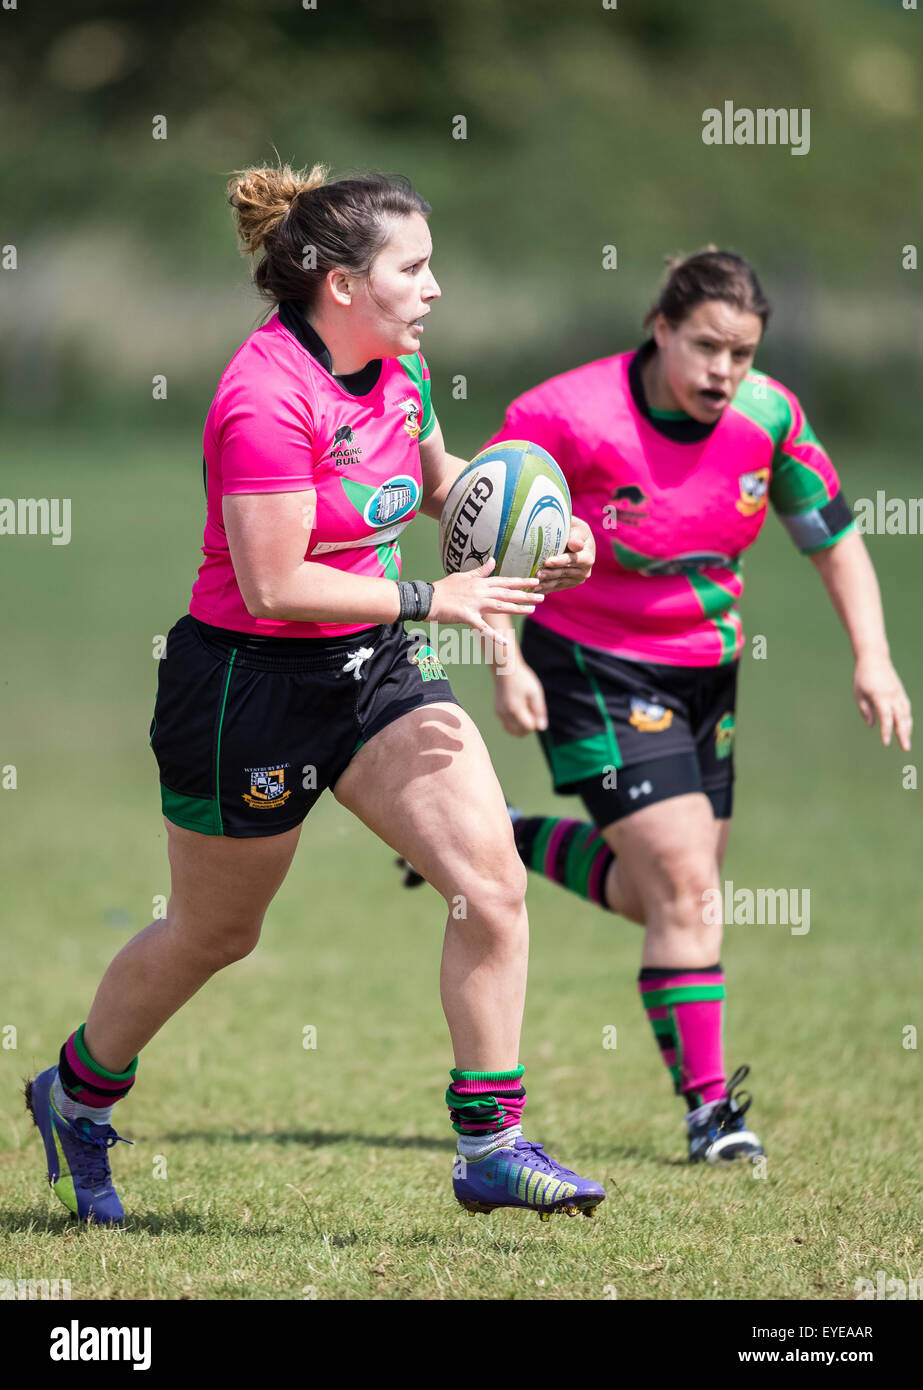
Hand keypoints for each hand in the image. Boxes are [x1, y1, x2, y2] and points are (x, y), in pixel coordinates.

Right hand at [429, 557, 543, 640]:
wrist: (428, 599)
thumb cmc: (444, 588)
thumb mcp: (463, 576)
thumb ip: (480, 571)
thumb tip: (493, 560)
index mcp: (480, 582)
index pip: (505, 581)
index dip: (520, 582)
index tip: (535, 581)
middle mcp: (481, 591)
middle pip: (507, 593)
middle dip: (525, 594)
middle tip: (542, 596)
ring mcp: (475, 604)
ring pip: (500, 606)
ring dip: (517, 608)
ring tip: (532, 610)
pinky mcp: (468, 617)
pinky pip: (483, 628)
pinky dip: (494, 635)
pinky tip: (504, 641)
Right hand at [494, 662, 548, 735]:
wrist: (505, 669)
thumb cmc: (523, 679)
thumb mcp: (535, 692)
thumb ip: (539, 711)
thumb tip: (542, 728)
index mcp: (516, 709)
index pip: (529, 728)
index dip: (536, 722)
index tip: (536, 710)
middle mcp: (505, 714)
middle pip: (519, 733)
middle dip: (529, 727)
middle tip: (532, 711)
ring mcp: (499, 713)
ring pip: (511, 731)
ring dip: (520, 727)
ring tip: (526, 712)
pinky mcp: (497, 711)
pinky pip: (506, 725)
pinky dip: (514, 723)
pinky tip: (519, 710)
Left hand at [534, 515, 594, 592]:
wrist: (575, 538)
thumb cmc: (574, 530)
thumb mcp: (577, 528)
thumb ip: (576, 537)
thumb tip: (576, 545)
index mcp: (588, 556)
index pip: (574, 560)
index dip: (560, 561)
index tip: (547, 561)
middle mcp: (585, 570)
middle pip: (565, 572)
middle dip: (550, 573)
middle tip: (537, 573)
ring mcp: (577, 579)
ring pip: (560, 581)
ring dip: (546, 583)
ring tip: (533, 582)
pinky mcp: (570, 583)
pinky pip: (557, 587)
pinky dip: (546, 588)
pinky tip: (535, 589)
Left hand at [853, 651, 911, 749]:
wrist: (875, 658)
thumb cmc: (863, 677)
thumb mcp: (859, 694)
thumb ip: (865, 710)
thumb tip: (873, 725)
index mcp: (880, 696)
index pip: (886, 717)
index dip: (886, 731)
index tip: (886, 743)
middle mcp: (892, 695)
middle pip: (900, 718)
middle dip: (903, 734)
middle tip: (906, 748)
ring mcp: (898, 693)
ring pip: (906, 714)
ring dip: (907, 729)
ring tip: (906, 742)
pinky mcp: (901, 692)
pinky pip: (906, 708)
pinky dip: (907, 719)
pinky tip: (906, 729)